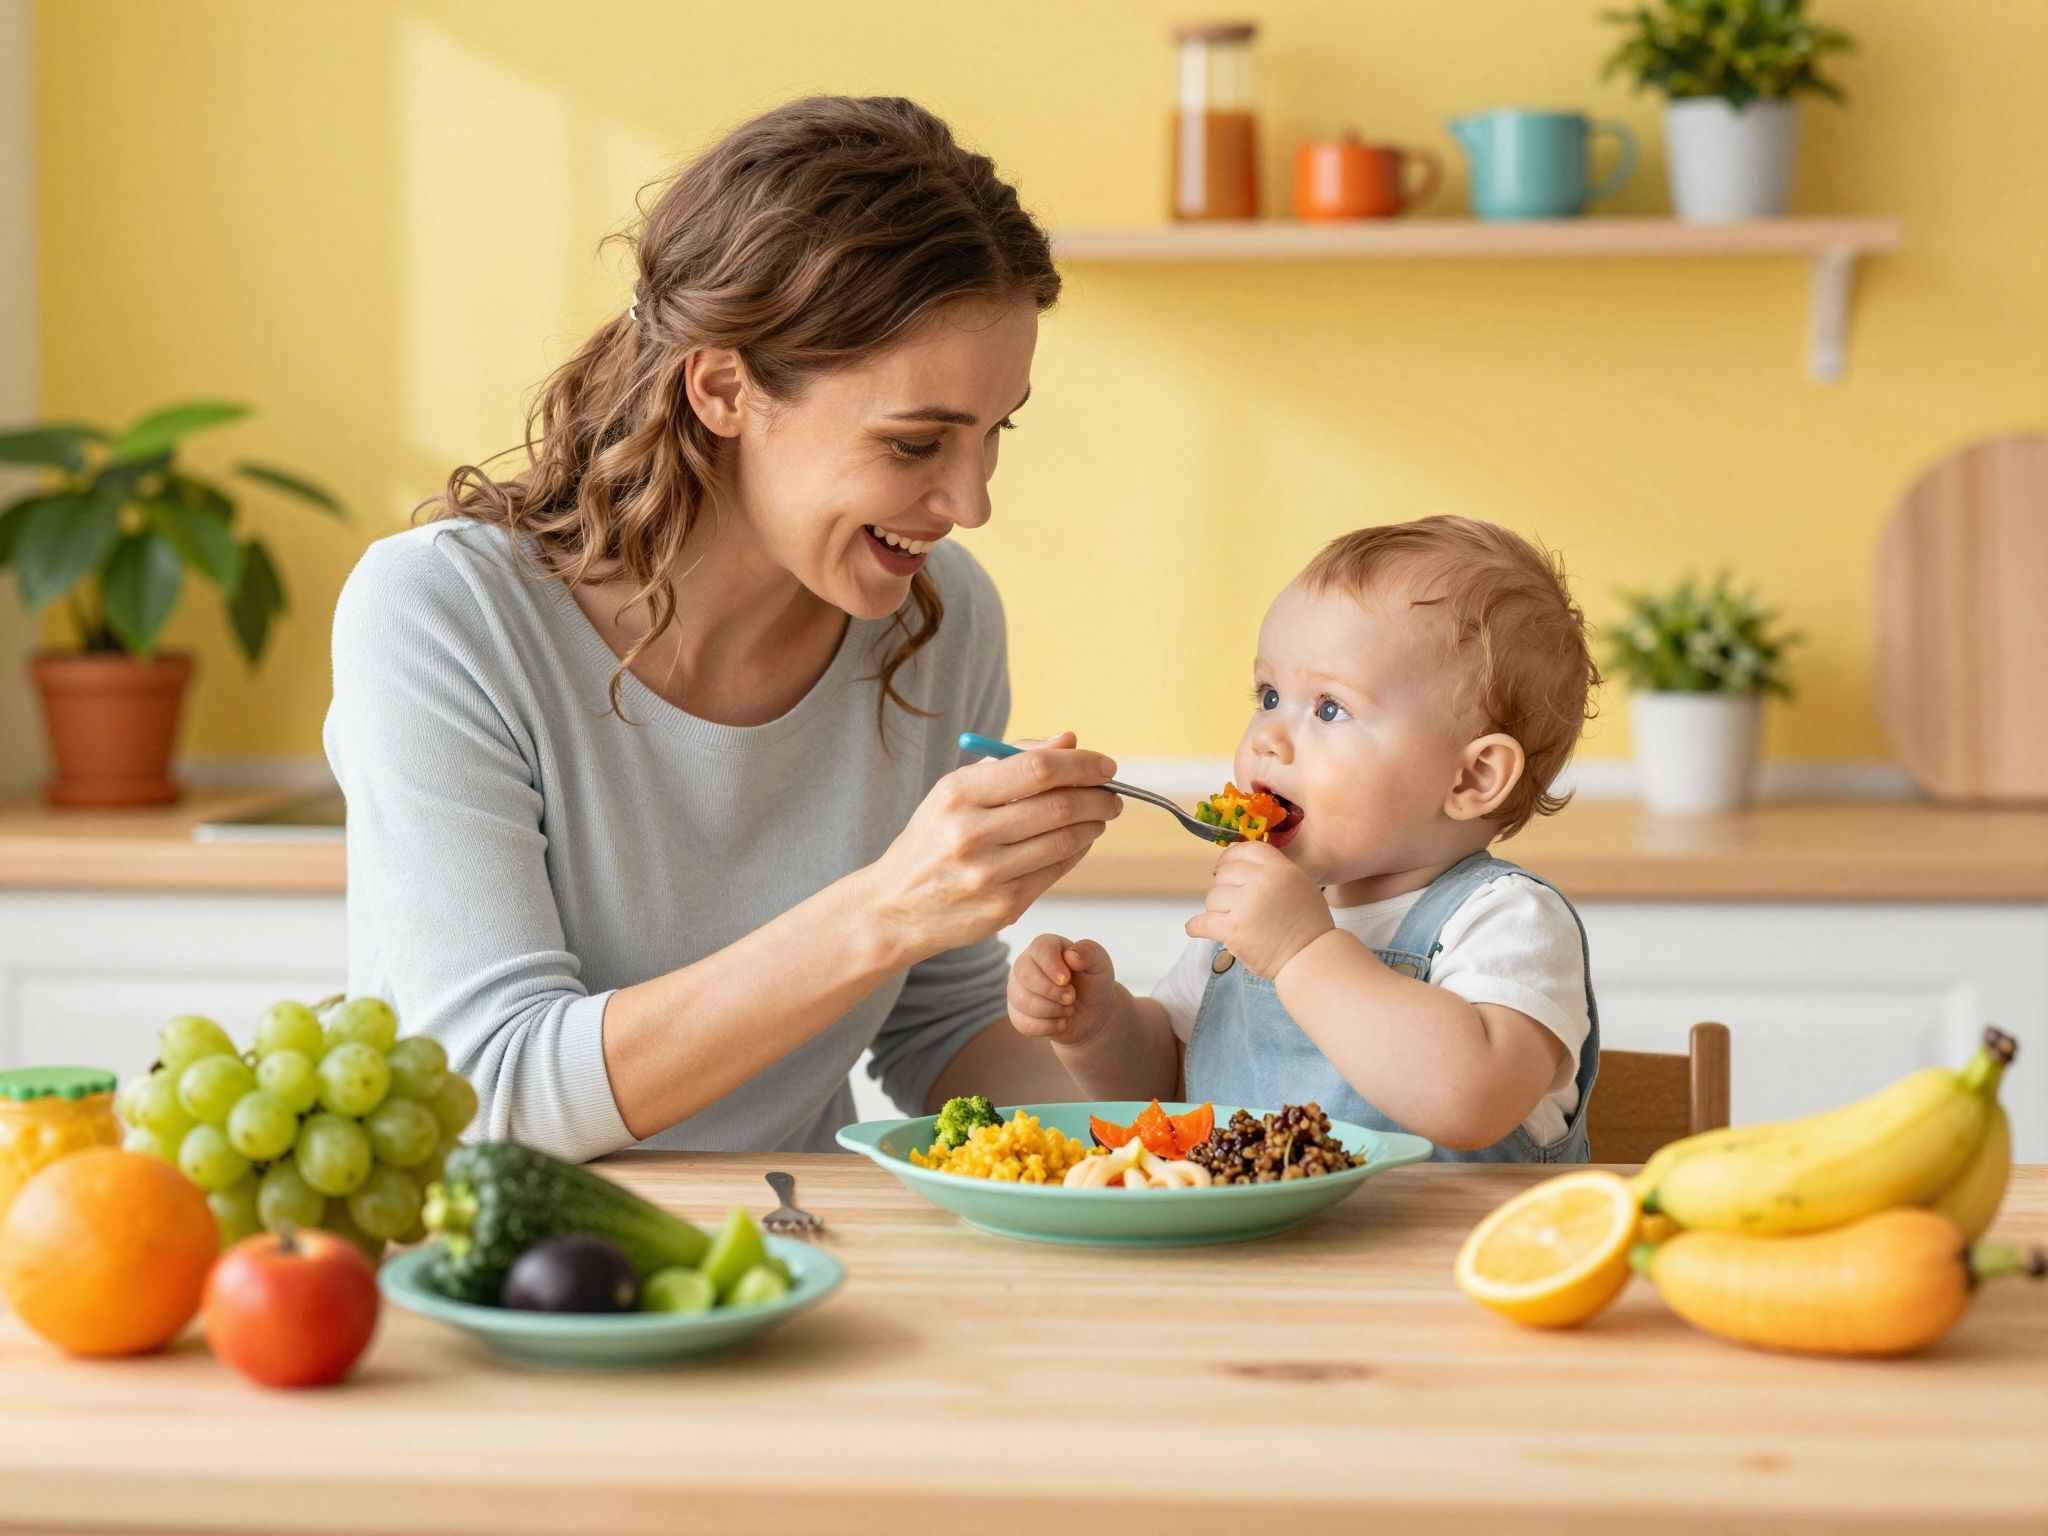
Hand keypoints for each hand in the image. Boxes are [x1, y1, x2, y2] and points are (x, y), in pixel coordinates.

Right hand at [864, 732, 1121, 965]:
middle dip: (1098, 796)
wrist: (893, 907)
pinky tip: (1078, 841)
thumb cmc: (932, 840)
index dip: (1082, 765)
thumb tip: (1069, 740)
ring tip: (1099, 816)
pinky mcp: (1003, 906)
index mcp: (957, 794)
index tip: (1105, 765)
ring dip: (1093, 824)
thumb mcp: (956, 791)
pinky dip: (1077, 851)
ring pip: (1065, 840)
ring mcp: (988, 874)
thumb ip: (1012, 761)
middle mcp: (971, 833)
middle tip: (1112, 794)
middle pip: (1059, 805)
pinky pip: (1057, 871)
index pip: (1038, 768)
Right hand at [1008, 934, 1119, 1047]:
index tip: (1067, 980)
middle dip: (1051, 991)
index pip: (1040, 949)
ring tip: (1068, 1009)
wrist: (1092, 1014)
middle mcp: (1026, 964)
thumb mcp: (1100, 964)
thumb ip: (1089, 952)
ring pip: (1022, 1001)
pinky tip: (1060, 1022)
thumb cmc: (1093, 983)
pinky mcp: (1016, 1013)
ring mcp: (1017, 989)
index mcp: (1046, 947)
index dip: (1052, 966)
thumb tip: (1071, 956)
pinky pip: (1023, 1023)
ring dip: (1052, 1010)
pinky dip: (1047, 1027)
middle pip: (1024, 974)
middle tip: (1071, 998)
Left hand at [1184, 840, 1334, 978]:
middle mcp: (1262, 882)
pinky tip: (1195, 928)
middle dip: (1225, 889)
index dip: (1230, 857)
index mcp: (1280, 869)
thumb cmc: (1308, 924)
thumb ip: (1272, 871)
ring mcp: (1246, 906)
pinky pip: (1202, 922)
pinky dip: (1196, 927)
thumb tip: (1237, 866)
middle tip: (1233, 905)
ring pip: (1212, 898)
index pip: (1245, 849)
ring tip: (1233, 922)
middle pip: (1224, 874)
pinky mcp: (1234, 931)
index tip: (1223, 867)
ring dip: (1217, 910)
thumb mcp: (1298, 884)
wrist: (1311, 957)